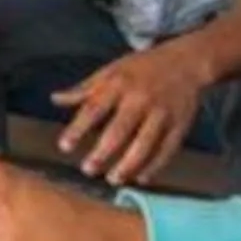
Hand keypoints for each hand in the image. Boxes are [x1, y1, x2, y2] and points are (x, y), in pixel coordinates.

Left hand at [56, 42, 209, 187]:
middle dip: (103, 152)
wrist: (186, 61)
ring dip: (128, 164)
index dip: (78, 129)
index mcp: (119, 84)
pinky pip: (167, 149)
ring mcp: (162, 113)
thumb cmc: (141, 67)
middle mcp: (140, 99)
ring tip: (113, 179)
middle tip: (87, 169)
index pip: (94, 108)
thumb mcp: (111, 70)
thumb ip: (85, 88)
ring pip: (145, 143)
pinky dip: (155, 166)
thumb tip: (54, 99)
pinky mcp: (180, 124)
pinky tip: (141, 178)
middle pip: (120, 130)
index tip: (64, 146)